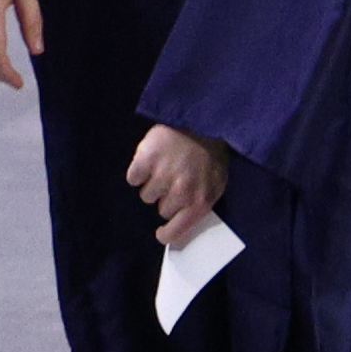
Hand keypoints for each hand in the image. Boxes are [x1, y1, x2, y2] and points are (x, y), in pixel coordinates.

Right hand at [125, 124, 226, 247]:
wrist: (201, 117)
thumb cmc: (209, 153)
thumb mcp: (216, 182)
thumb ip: (200, 205)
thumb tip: (180, 231)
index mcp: (200, 201)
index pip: (176, 233)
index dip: (167, 234)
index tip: (162, 232)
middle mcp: (181, 192)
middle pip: (161, 210)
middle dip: (167, 197)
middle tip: (176, 179)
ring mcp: (162, 175)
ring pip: (146, 195)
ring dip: (154, 183)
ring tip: (167, 165)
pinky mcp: (145, 159)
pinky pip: (133, 178)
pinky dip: (140, 170)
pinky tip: (152, 160)